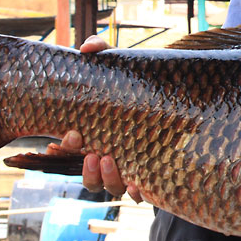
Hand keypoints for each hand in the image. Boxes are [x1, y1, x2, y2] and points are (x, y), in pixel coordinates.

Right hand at [44, 35, 143, 202]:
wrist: (176, 97)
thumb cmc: (138, 84)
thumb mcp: (120, 66)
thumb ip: (102, 51)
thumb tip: (86, 48)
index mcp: (95, 136)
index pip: (71, 149)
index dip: (64, 147)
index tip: (69, 134)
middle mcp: (109, 157)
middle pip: (89, 175)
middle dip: (84, 167)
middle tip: (87, 147)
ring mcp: (129, 169)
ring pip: (110, 187)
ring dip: (105, 178)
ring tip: (108, 158)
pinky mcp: (151, 176)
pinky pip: (139, 193)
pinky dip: (136, 192)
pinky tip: (138, 185)